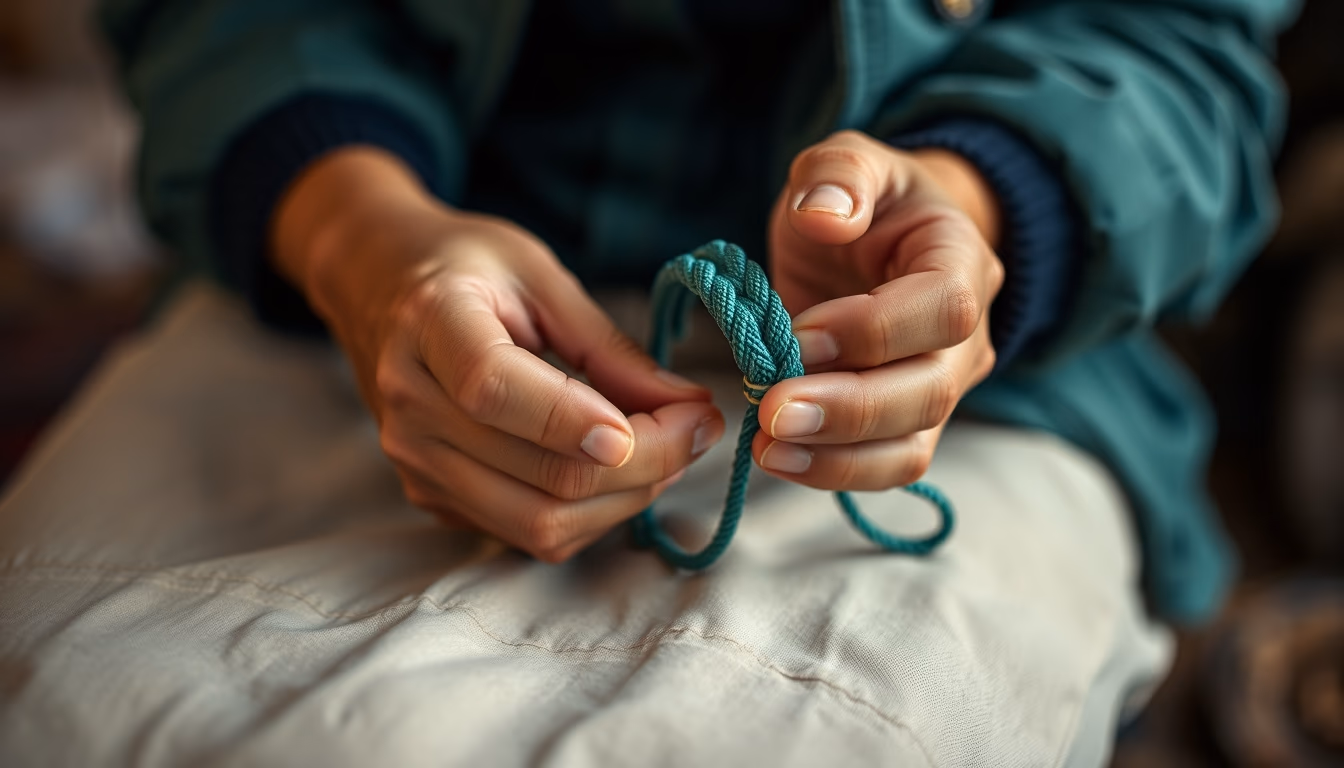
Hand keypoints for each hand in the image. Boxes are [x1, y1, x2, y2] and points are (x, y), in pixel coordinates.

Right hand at [272, 148, 724, 560]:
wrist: (375, 284)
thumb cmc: (466, 267)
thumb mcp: (541, 275)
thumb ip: (611, 347)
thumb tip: (688, 407)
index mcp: (431, 325)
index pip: (496, 390)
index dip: (580, 419)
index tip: (667, 417)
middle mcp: (412, 406)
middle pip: (543, 475)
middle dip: (648, 462)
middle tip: (697, 425)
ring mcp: (416, 462)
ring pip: (543, 523)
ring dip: (627, 498)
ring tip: (669, 449)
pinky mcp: (432, 497)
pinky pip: (529, 534)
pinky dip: (593, 513)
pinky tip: (620, 468)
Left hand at [758, 130, 1003, 489]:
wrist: (881, 241)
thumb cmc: (862, 201)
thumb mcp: (847, 161)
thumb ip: (837, 174)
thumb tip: (824, 214)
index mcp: (960, 260)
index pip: (942, 309)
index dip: (872, 330)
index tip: (798, 335)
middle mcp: (969, 335)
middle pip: (929, 390)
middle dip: (848, 409)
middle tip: (771, 411)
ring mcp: (943, 386)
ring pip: (912, 444)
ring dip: (838, 456)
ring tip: (768, 447)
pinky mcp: (908, 423)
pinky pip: (886, 465)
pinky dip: (833, 471)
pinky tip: (777, 458)